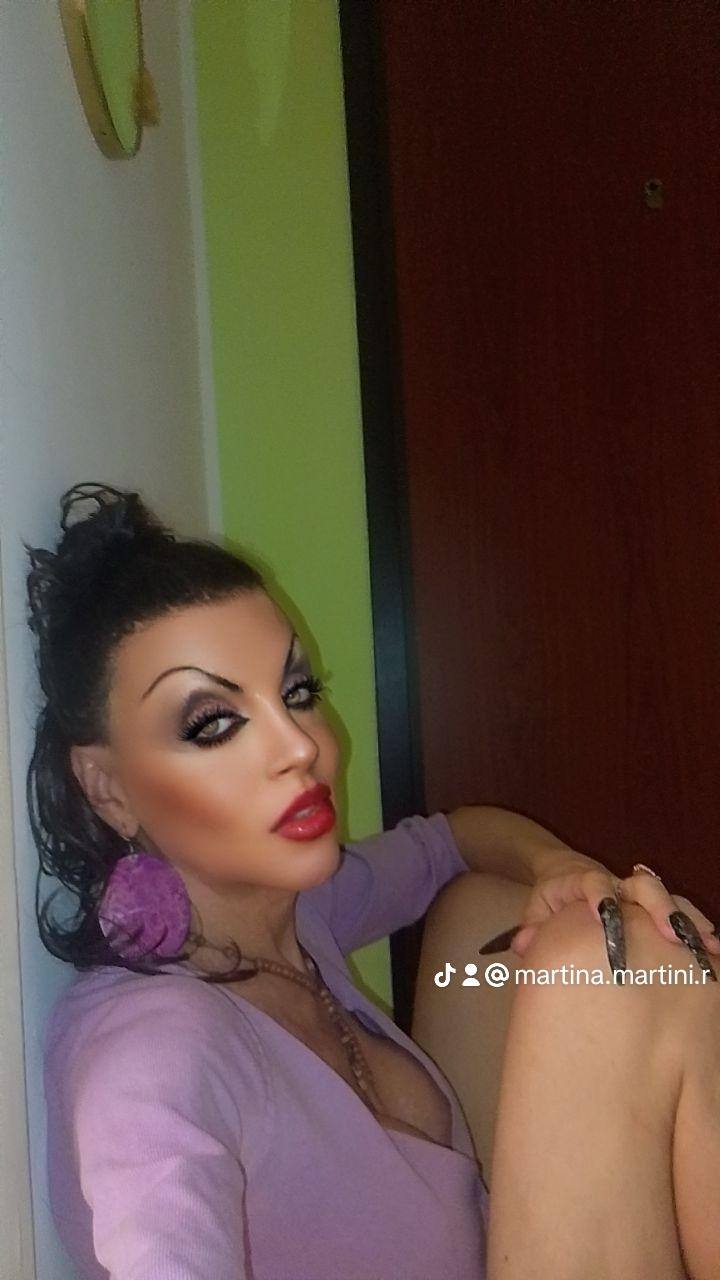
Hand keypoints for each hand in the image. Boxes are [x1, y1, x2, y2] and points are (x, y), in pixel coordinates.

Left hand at [478, 850, 719, 980]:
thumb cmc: (551, 896)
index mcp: (584, 880)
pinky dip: (696, 930)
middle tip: (673, 934)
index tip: (607, 915)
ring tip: (710, 947)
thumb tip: (523, 944)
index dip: (601, 895)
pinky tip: (715, 953)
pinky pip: (678, 913)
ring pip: (668, 897)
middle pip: (643, 886)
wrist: (565, 873)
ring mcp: (636, 894)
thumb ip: (531, 926)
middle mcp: (616, 884)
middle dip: (660, 908)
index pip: (593, 881)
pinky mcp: (651, 906)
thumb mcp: (535, 909)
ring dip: (689, 921)